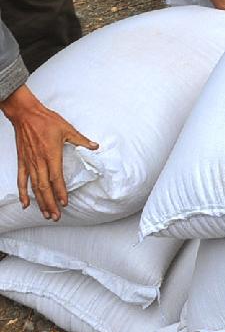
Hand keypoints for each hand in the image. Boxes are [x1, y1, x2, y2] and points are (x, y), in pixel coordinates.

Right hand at [0, 84, 98, 220]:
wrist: (26, 114)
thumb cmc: (46, 121)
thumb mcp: (67, 129)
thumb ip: (81, 140)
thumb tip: (95, 146)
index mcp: (52, 155)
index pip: (57, 178)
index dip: (60, 192)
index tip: (65, 203)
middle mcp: (39, 162)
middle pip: (45, 187)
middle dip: (50, 203)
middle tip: (55, 216)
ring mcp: (30, 163)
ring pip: (34, 187)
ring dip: (40, 201)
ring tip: (45, 213)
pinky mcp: (22, 161)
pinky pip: (21, 180)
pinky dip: (23, 193)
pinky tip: (25, 204)